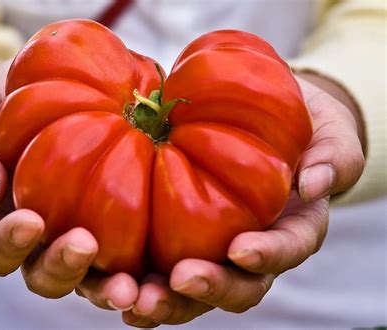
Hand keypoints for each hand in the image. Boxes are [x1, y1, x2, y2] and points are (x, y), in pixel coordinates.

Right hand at [0, 61, 138, 309]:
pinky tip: (167, 268)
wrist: (57, 88)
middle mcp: (45, 239)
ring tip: (129, 285)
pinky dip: (147, 273)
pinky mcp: (126, 231)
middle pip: (46, 276)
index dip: (9, 244)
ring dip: (108, 288)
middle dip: (62, 268)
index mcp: (5, 221)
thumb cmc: (9, 106)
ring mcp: (87, 237)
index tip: (30, 219)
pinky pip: (136, 260)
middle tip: (84, 244)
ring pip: (93, 281)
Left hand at [122, 76, 364, 326]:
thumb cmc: (300, 129)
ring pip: (192, 290)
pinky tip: (109, 281)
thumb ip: (330, 157)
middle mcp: (250, 250)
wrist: (264, 124)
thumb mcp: (327, 134)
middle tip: (180, 280)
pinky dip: (134, 279)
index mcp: (290, 229)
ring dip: (164, 299)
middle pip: (236, 287)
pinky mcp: (175, 239)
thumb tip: (313, 184)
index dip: (266, 256)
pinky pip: (156, 268)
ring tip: (132, 297)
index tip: (240, 249)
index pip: (285, 251)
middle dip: (209, 289)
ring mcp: (211, 248)